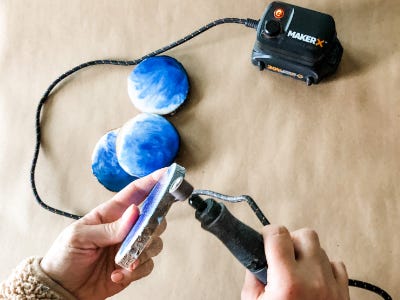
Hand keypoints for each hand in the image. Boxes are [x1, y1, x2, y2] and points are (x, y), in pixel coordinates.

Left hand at [41, 168, 165, 299]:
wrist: (61, 288)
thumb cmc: (65, 256)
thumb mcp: (80, 237)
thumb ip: (109, 227)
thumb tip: (135, 211)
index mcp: (111, 213)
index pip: (136, 192)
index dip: (153, 181)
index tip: (169, 173)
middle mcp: (125, 228)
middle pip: (154, 218)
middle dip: (154, 226)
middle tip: (142, 236)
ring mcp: (129, 247)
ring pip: (155, 243)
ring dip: (143, 253)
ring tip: (125, 262)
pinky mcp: (132, 267)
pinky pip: (147, 265)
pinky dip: (135, 272)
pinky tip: (117, 274)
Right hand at [241, 225, 348, 299]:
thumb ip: (253, 278)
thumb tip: (256, 260)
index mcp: (287, 282)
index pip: (279, 235)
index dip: (268, 233)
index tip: (265, 238)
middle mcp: (313, 280)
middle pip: (305, 235)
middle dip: (291, 241)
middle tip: (282, 255)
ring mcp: (332, 287)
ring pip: (321, 249)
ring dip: (307, 255)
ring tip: (297, 271)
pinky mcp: (344, 295)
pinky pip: (337, 266)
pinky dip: (324, 268)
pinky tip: (313, 280)